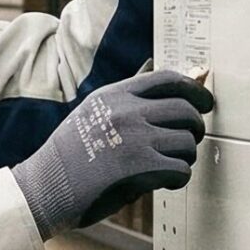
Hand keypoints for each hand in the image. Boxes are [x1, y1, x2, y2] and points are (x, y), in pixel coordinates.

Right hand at [8, 68, 213, 236]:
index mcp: (115, 94)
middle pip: (186, 109)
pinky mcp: (139, 167)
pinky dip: (178, 178)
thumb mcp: (94, 110)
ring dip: (185, 157)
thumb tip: (152, 63)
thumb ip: (127, 91)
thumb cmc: (69, 153)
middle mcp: (126, 110)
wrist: (44, 186)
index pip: (168, 78)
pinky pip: (181, 169)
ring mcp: (133, 137)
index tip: (204, 103)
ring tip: (170, 165)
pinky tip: (164, 182)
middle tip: (188, 142)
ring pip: (187, 142)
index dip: (195, 90)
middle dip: (195, 128)